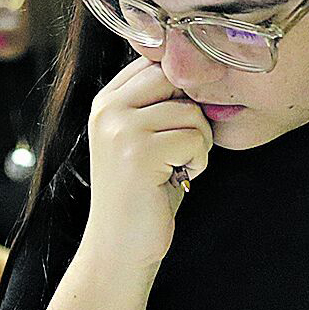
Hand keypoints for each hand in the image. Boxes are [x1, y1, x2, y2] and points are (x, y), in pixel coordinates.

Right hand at [86, 57, 215, 266]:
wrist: (121, 246)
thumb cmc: (145, 192)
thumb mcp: (146, 137)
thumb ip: (161, 102)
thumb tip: (201, 66)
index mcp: (107, 100)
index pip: (158, 63)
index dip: (183, 90)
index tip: (181, 122)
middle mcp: (107, 108)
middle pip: (176, 78)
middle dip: (193, 112)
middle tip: (182, 145)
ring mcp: (120, 128)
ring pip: (191, 111)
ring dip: (199, 142)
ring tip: (177, 165)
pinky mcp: (138, 152)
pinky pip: (194, 139)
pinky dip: (198, 161)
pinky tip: (178, 177)